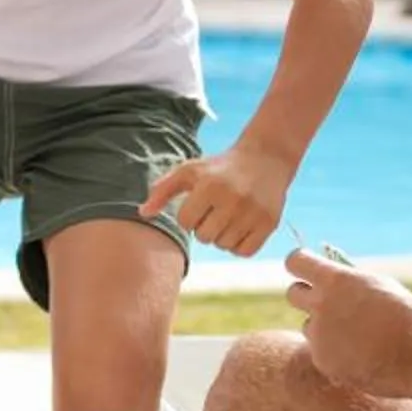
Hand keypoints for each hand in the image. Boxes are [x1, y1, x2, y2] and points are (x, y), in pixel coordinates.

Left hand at [140, 140, 293, 255]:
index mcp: (210, 185)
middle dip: (204, 227)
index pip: (185, 221)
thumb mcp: (190, 171)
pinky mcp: (269, 223)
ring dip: (221, 236)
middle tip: (213, 211)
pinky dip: (238, 245)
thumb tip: (142, 213)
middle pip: (204, 237)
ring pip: (223, 245)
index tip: (197, 205)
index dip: (188, 216)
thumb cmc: (220, 167)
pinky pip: (244, 251)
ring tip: (227, 217)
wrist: (266, 159)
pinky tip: (239, 228)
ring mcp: (253, 212)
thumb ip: (163, 190)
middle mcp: (233, 199)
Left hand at [284, 250, 411, 397]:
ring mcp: (320, 335)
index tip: (308, 270)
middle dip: (306, 296)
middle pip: (293, 293)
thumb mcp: (377, 286)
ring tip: (357, 337)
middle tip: (324, 303)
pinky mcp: (324, 362)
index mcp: (335, 279)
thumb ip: (347, 283)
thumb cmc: (409, 316)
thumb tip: (327, 280)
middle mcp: (321, 304)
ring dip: (323, 330)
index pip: (296, 261)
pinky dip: (337, 356)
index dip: (301, 264)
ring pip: (309, 327)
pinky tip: (362, 358)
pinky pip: (322, 354)